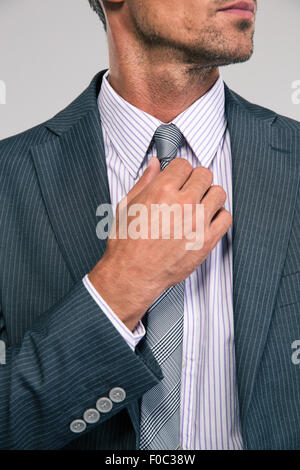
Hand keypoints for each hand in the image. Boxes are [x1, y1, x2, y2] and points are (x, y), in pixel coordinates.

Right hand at [89, 157, 231, 330]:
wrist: (132, 274)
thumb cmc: (127, 243)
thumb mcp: (127, 205)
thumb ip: (144, 182)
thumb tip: (154, 165)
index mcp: (162, 191)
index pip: (184, 165)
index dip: (179, 171)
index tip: (178, 178)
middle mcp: (182, 203)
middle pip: (204, 175)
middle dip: (195, 180)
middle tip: (188, 191)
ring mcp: (197, 222)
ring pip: (218, 193)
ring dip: (209, 196)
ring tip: (199, 205)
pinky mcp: (206, 240)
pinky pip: (226, 217)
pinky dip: (218, 216)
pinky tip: (206, 220)